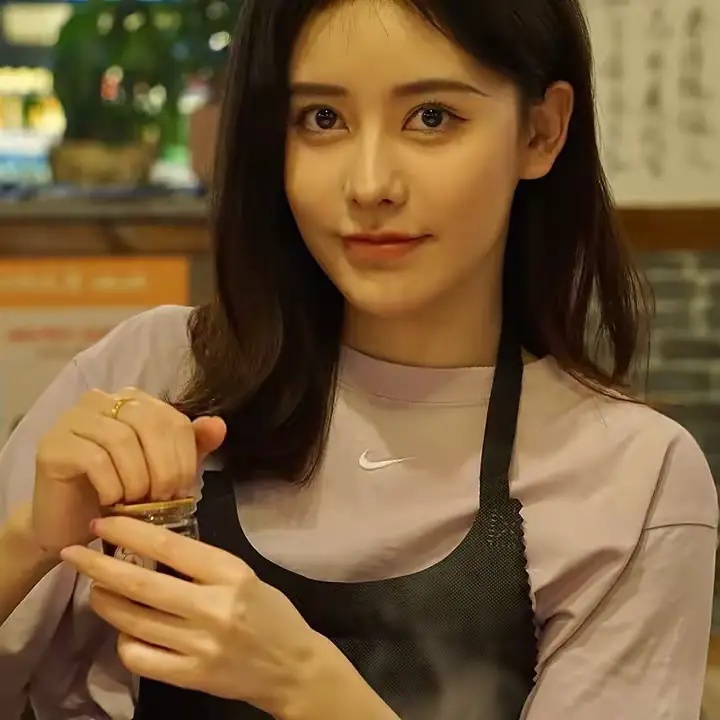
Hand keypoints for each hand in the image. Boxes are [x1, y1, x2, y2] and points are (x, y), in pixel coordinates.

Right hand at [31, 387, 225, 553]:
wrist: (69, 525)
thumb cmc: (119, 493)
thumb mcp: (164, 468)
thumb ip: (192, 446)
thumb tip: (219, 425)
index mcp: (132, 400)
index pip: (172, 418)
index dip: (184, 456)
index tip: (183, 488)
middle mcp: (101, 400)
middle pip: (149, 423)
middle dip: (164, 467)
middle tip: (162, 498)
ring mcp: (72, 419)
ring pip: (122, 440)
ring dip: (137, 479)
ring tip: (136, 501)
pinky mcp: (52, 445)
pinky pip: (95, 459)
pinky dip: (112, 485)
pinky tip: (112, 501)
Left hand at [61, 516, 319, 717]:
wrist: (292, 668)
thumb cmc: (270, 613)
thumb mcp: (244, 576)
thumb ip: (203, 565)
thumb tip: (151, 548)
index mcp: (232, 574)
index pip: (171, 547)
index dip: (131, 533)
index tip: (103, 523)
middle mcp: (213, 608)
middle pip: (142, 585)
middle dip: (99, 566)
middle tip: (72, 553)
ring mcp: (200, 646)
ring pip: (133, 621)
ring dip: (105, 601)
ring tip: (97, 588)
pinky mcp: (190, 677)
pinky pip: (140, 656)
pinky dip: (124, 639)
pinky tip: (126, 629)